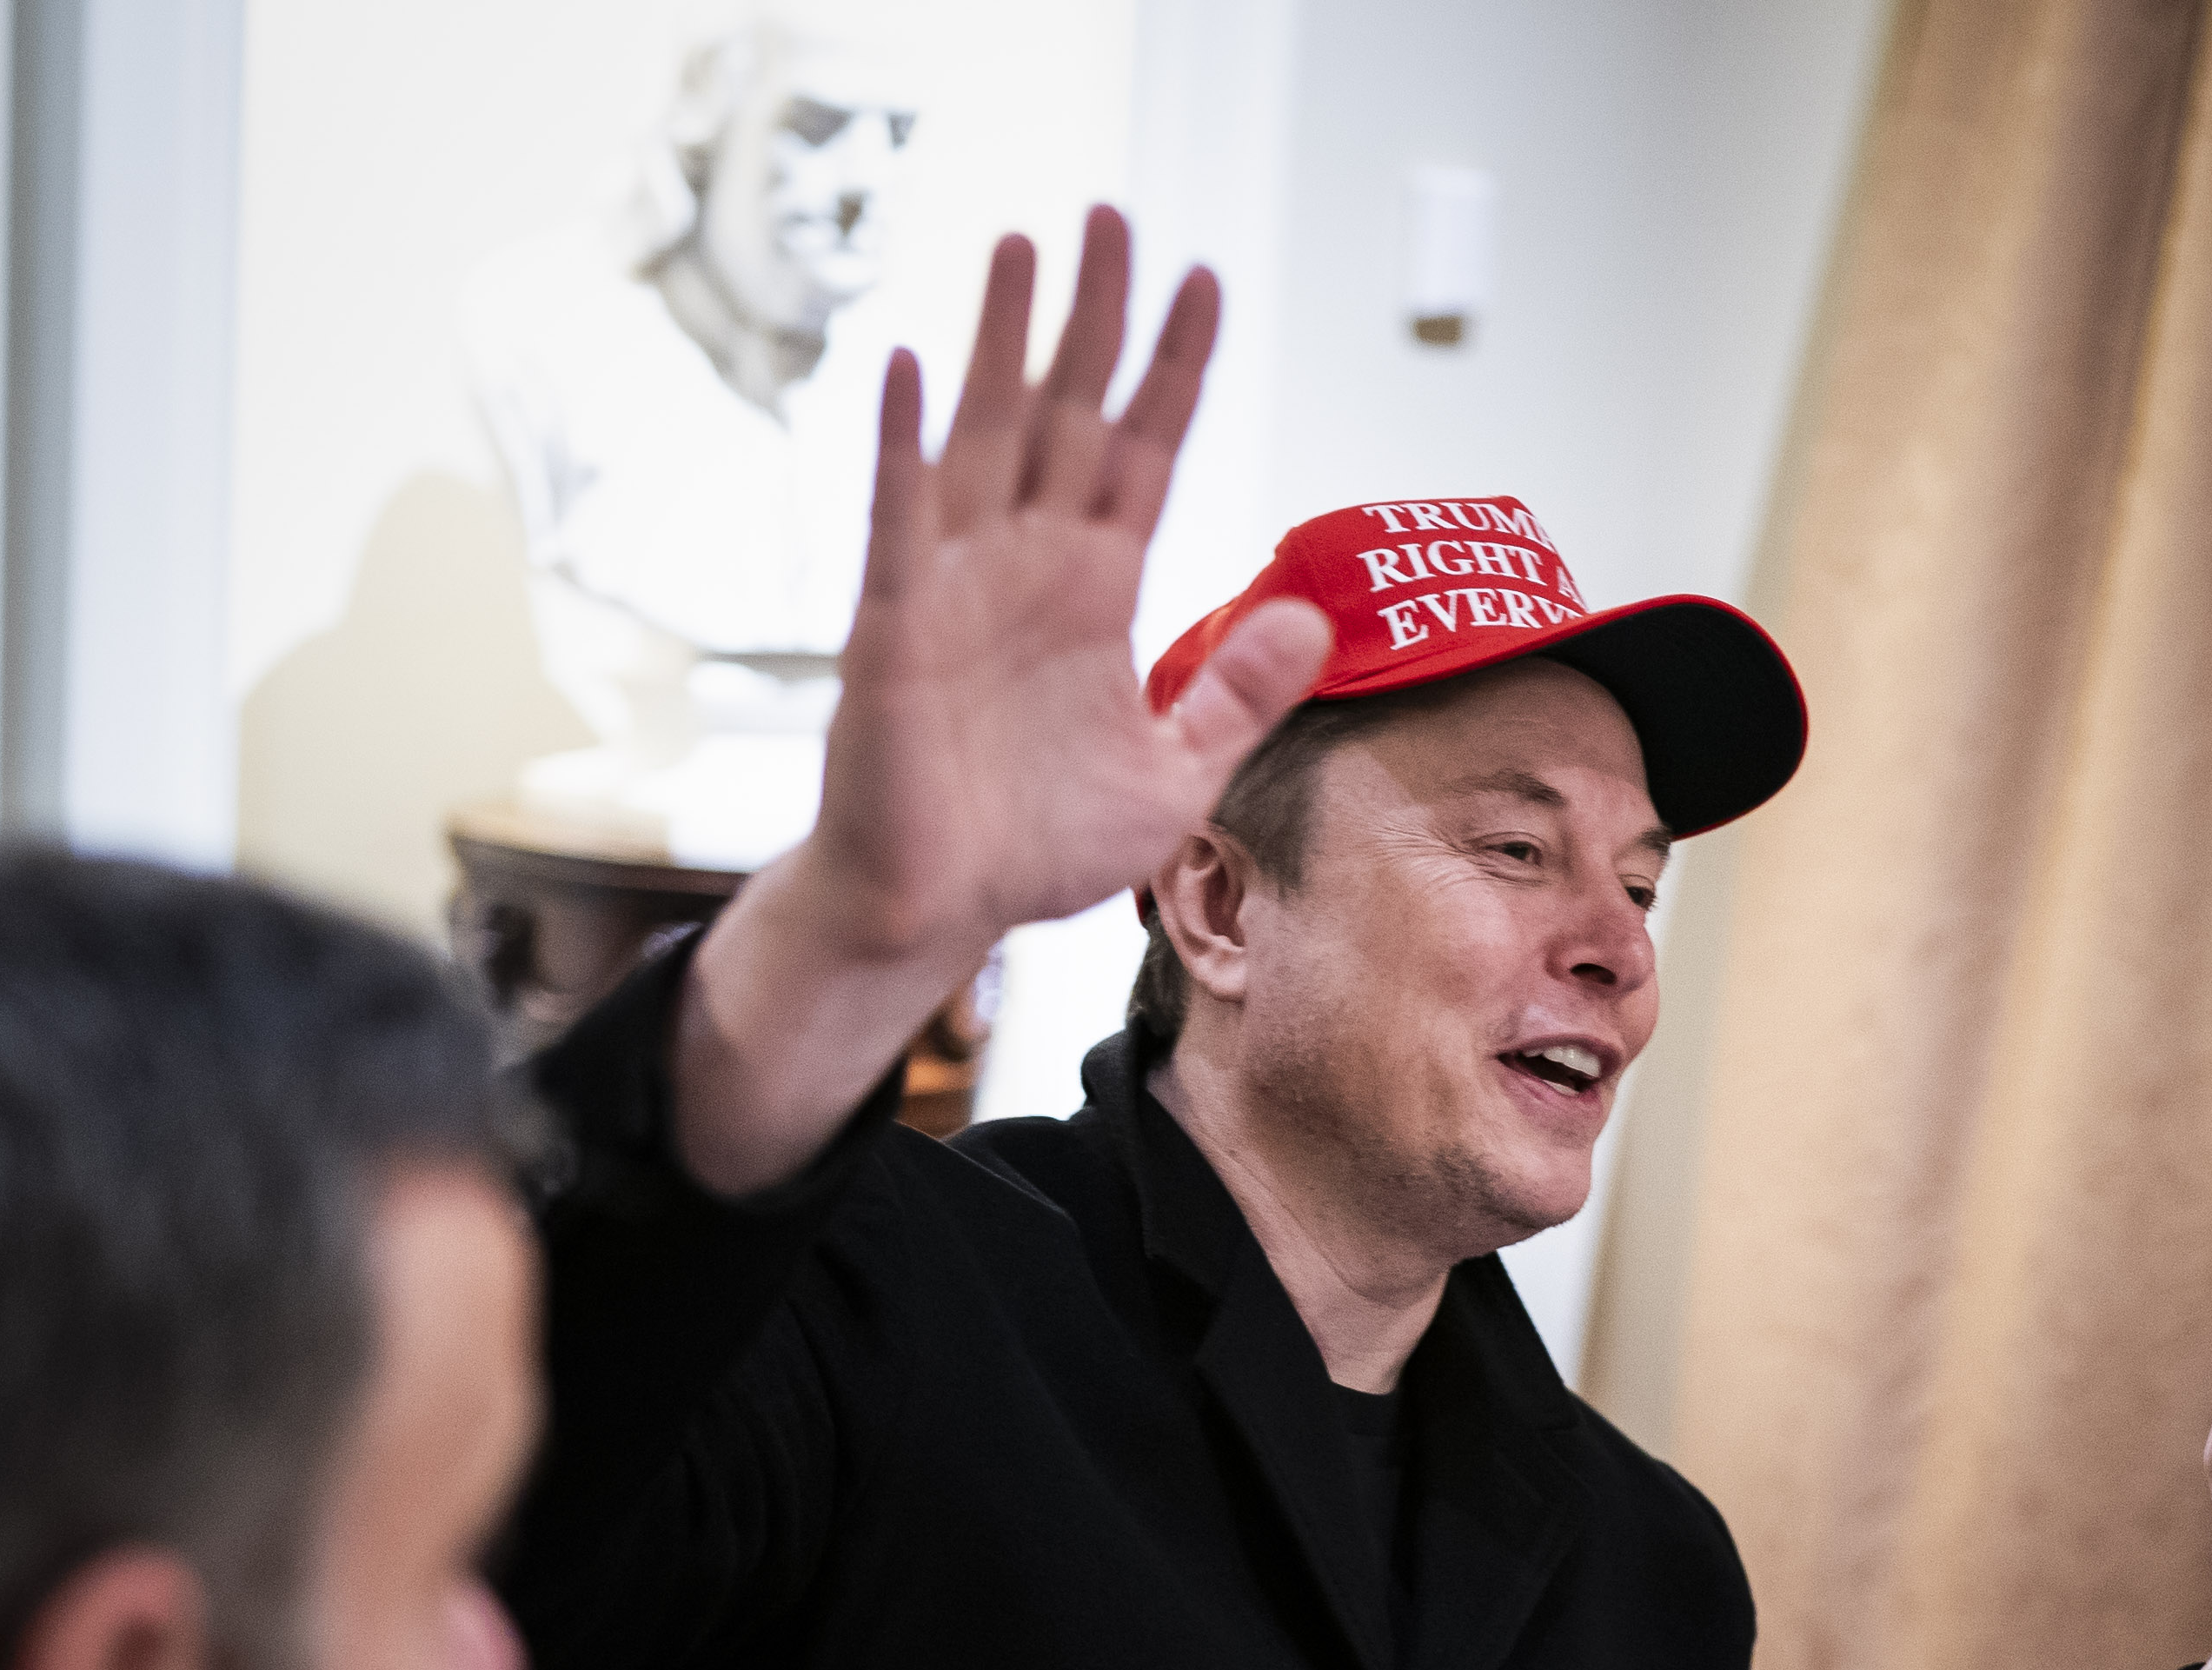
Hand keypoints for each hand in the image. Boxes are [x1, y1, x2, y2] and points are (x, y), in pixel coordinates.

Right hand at [675, 209, 1335, 1193]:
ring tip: (1024, 245)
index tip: (1206, 283)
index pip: (1143, 452)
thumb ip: (1236, 694)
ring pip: (986, 437)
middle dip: (1094, 316)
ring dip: (1004, 342)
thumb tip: (1316, 617)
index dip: (1174, 370)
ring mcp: (954, 587)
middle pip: (1068, 414)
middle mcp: (1025, 567)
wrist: (935, 912)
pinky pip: (899, 524)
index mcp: (1093, 592)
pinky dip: (904, 448)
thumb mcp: (1172, 774)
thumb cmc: (1032, 847)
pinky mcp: (894, 630)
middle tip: (1115, 215)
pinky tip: (910, 371)